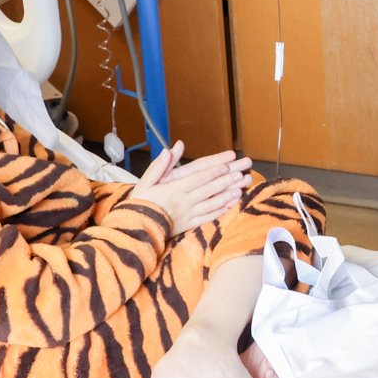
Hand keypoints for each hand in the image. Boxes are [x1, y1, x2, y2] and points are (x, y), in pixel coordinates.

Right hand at [131, 144, 252, 234]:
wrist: (136, 228)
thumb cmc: (141, 202)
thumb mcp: (146, 181)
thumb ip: (159, 165)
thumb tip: (171, 149)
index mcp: (175, 189)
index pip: (199, 178)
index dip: (214, 171)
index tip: (228, 165)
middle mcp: (185, 201)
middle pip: (209, 189)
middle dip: (227, 181)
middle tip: (242, 174)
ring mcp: (188, 214)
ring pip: (212, 204)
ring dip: (227, 196)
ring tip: (240, 189)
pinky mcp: (188, 225)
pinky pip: (207, 218)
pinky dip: (219, 211)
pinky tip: (229, 206)